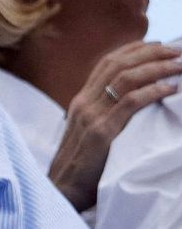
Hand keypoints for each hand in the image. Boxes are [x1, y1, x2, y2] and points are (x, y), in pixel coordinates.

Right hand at [48, 41, 181, 210]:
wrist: (62, 187)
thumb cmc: (81, 164)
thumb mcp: (88, 132)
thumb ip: (103, 114)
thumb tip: (127, 104)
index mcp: (81, 99)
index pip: (106, 63)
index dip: (133, 50)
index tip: (157, 44)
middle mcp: (84, 101)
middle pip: (117, 65)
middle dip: (149, 53)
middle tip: (176, 49)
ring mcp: (91, 115)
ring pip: (125, 79)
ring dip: (156, 68)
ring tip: (179, 65)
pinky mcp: (101, 133)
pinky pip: (129, 104)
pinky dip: (151, 92)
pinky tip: (169, 88)